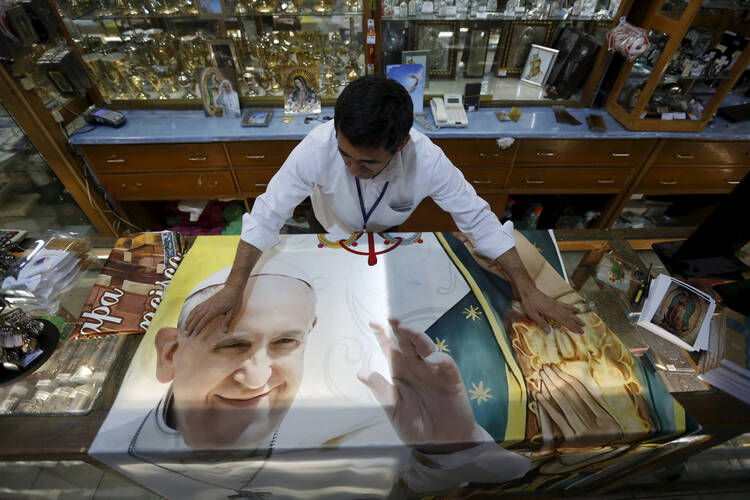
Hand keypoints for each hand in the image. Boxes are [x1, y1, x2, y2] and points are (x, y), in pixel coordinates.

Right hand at [183, 285, 243, 336]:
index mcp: (215, 310)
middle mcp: (208, 307)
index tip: (194, 334)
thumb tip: (224, 332)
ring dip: (188, 321)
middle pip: (197, 317)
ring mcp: (206, 303)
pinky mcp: (206, 302)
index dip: (198, 327)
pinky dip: (190, 314)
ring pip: (194, 312)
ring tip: (184, 328)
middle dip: (190, 326)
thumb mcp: (234, 312)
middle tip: (186, 335)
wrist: (232, 288)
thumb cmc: (234, 300)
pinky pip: (196, 308)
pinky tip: (188, 318)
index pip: (204, 320)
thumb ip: (227, 321)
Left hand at [358, 319, 483, 450]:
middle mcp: (416, 366)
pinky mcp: (450, 378)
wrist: (442, 444)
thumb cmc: (416, 427)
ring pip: (425, 346)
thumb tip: (361, 372)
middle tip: (391, 318)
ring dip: (417, 336)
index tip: (372, 323)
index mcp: (400, 372)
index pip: (390, 349)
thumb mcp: (394, 410)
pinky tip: (430, 359)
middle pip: (407, 342)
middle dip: (399, 329)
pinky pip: (445, 363)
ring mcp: (433, 370)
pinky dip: (438, 358)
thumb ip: (381, 391)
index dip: (382, 336)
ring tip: (406, 329)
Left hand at [517, 284, 583, 333]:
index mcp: (551, 311)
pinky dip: (572, 308)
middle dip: (576, 324)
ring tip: (583, 322)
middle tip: (583, 330)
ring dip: (576, 317)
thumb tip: (549, 332)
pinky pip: (565, 305)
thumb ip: (541, 323)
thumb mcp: (532, 314)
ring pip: (568, 312)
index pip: (563, 321)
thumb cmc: (529, 302)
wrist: (529, 290)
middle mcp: (555, 307)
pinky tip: (577, 309)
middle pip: (568, 317)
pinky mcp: (555, 302)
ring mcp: (556, 304)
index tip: (578, 331)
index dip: (571, 327)